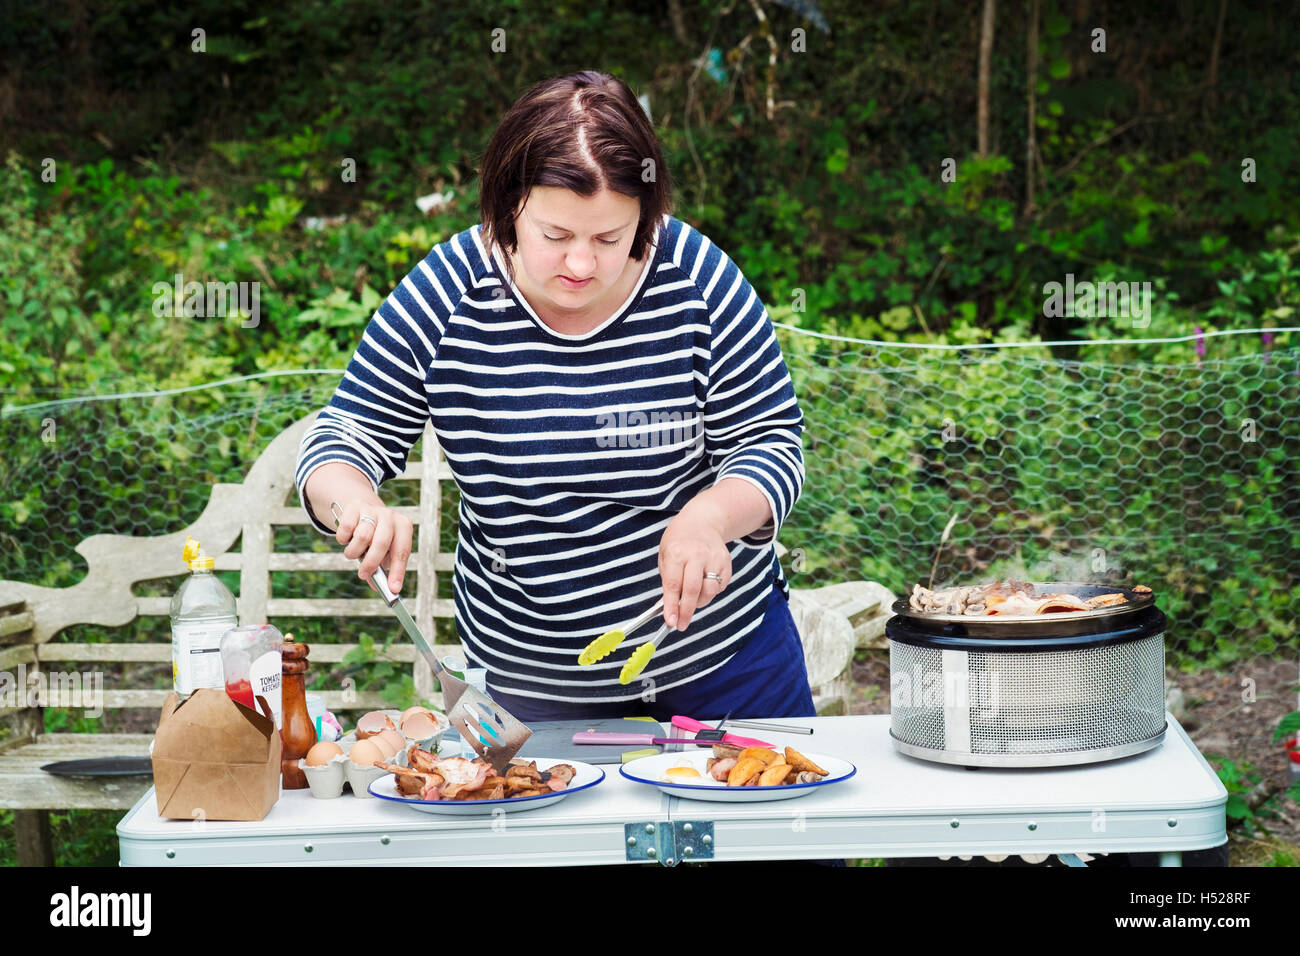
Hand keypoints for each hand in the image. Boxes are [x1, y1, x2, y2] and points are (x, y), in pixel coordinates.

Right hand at [331, 499, 414, 595]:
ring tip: (354, 553)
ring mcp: (372, 510)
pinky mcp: (354, 508)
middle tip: (363, 574)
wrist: (363, 510)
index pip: (402, 551)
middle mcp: (390, 516)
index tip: (393, 588)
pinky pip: (346, 529)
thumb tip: (379, 588)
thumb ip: (382, 568)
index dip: (398, 571)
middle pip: (381, 542)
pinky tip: (347, 539)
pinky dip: (343, 539)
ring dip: (354, 551)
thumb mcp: (384, 551)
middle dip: (371, 563)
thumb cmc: (376, 536)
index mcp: (403, 527)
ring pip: (361, 537)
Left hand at [658, 502, 731, 631]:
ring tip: (692, 599)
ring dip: (699, 602)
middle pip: (694, 590)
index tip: (671, 622)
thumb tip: (671, 607)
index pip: (674, 584)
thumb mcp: (665, 554)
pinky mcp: (726, 564)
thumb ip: (669, 579)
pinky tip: (703, 584)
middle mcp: (697, 555)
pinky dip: (710, 593)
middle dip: (687, 612)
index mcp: (677, 553)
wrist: (703, 521)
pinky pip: (719, 588)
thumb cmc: (679, 541)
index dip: (672, 606)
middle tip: (681, 625)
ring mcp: (714, 559)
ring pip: (709, 592)